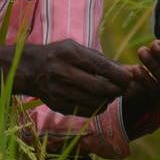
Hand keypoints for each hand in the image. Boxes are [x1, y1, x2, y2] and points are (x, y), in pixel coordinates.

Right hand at [8, 40, 131, 116]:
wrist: (30, 69)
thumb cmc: (59, 55)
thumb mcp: (77, 49)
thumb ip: (102, 60)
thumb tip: (129, 70)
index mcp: (69, 54)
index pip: (101, 67)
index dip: (119, 75)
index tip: (130, 78)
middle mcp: (62, 72)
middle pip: (99, 87)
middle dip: (117, 90)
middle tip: (124, 89)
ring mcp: (58, 91)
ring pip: (93, 102)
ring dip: (108, 100)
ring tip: (112, 94)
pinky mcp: (57, 105)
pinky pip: (84, 111)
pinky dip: (97, 108)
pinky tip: (100, 101)